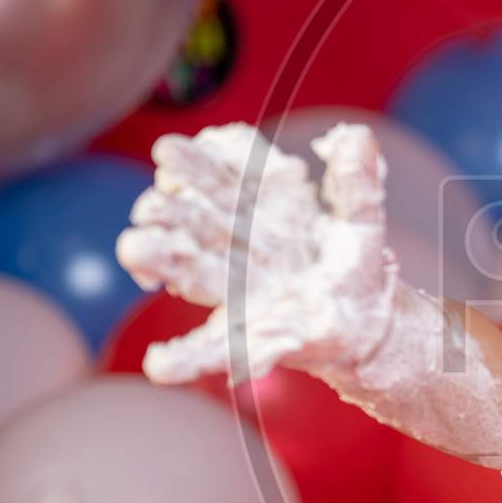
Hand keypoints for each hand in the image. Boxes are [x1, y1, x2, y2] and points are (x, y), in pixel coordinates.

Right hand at [115, 121, 398, 384]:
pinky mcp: (245, 334)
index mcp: (259, 204)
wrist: (366, 320)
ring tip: (136, 251)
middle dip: (164, 207)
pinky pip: (208, 348)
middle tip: (155, 201)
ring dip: (156, 259)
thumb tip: (356, 136)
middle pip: (187, 216)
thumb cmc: (353, 263)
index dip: (194, 162)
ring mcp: (233, 288)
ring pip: (185, 269)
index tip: (174, 152)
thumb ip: (358, 181)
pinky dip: (183, 358)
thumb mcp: (362, 219)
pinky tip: (158, 366)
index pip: (219, 173)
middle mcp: (233, 240)